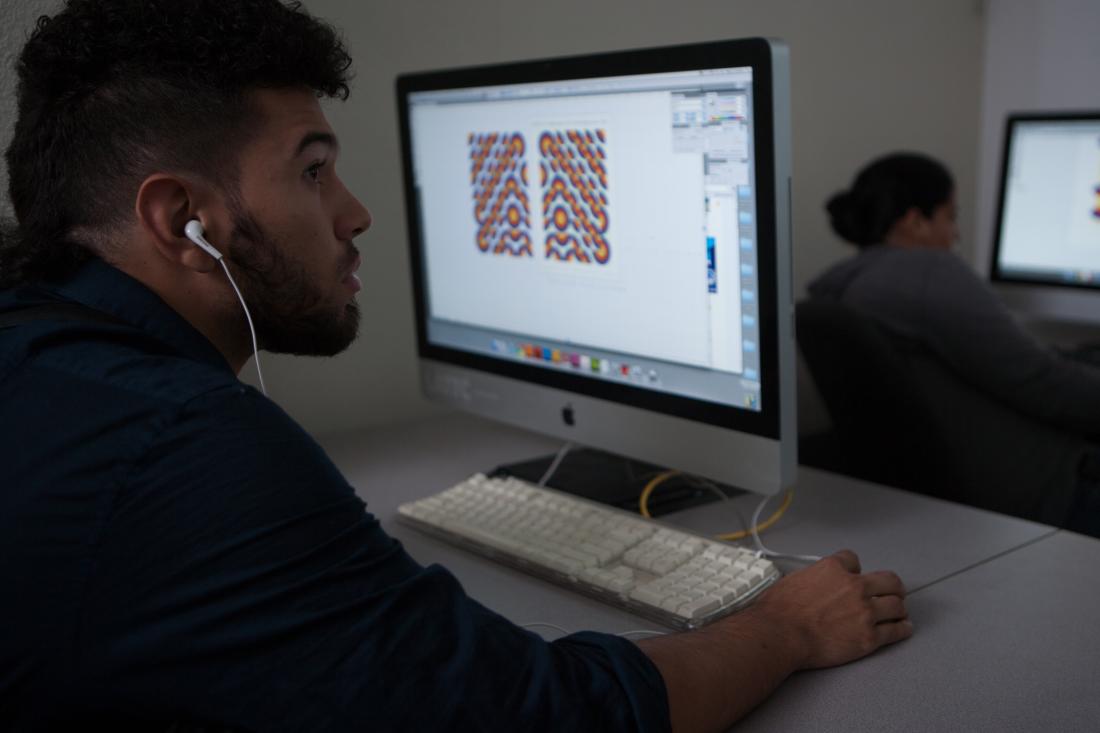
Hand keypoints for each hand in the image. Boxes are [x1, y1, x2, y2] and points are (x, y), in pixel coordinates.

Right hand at [750, 549, 911, 668]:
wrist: (780, 634)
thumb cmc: (779, 610)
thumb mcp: (794, 579)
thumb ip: (813, 578)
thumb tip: (815, 585)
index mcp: (833, 568)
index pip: (854, 560)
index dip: (855, 569)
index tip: (856, 576)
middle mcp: (854, 586)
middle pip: (889, 580)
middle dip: (893, 586)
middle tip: (893, 592)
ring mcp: (865, 612)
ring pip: (897, 605)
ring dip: (899, 608)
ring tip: (899, 612)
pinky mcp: (869, 637)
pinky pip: (896, 631)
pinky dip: (903, 629)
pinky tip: (903, 628)